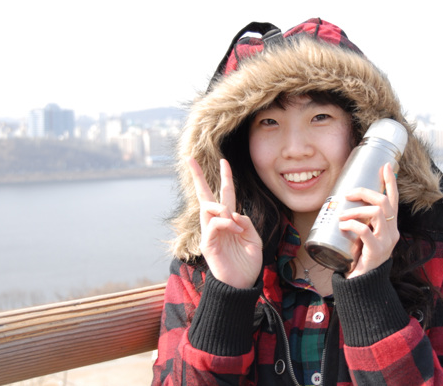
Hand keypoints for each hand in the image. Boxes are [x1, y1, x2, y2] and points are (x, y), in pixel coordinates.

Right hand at [188, 157, 262, 288]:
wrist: (241, 284)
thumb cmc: (247, 263)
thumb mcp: (254, 239)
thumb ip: (246, 222)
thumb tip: (232, 212)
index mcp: (229, 220)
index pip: (225, 194)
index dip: (225, 178)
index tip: (224, 161)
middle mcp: (216, 223)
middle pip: (204, 195)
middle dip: (197, 176)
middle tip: (189, 158)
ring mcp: (210, 232)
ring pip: (208, 207)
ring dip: (223, 209)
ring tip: (235, 223)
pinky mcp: (207, 243)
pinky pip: (213, 224)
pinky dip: (226, 223)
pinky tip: (235, 230)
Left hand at [337, 163, 399, 278]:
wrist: (363, 284)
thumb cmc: (360, 256)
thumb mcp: (364, 235)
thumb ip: (361, 221)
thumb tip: (344, 202)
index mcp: (390, 226)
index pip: (393, 200)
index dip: (390, 182)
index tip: (385, 166)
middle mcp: (392, 231)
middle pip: (384, 202)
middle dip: (365, 192)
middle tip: (348, 194)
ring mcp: (386, 242)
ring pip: (376, 213)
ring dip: (356, 210)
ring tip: (342, 215)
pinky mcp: (377, 252)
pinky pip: (366, 232)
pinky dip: (353, 225)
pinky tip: (343, 226)